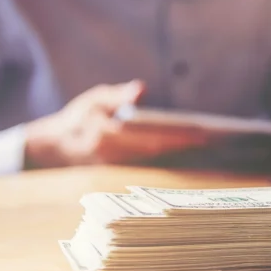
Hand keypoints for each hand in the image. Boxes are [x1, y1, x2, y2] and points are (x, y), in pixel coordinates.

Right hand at [24, 81, 209, 167]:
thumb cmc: (78, 119)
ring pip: (157, 166)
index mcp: (107, 137)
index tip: (202, 135)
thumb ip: (119, 96)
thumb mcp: (95, 100)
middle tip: (215, 141)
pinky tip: (190, 157)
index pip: (152, 138)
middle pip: (160, 155)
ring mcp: (118, 173)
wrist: (55, 149)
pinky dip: (171, 164)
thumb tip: (141, 90)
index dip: (179, 138)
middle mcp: (114, 159)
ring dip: (182, 157)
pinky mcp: (121, 180)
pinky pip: (151, 171)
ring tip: (209, 147)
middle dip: (186, 148)